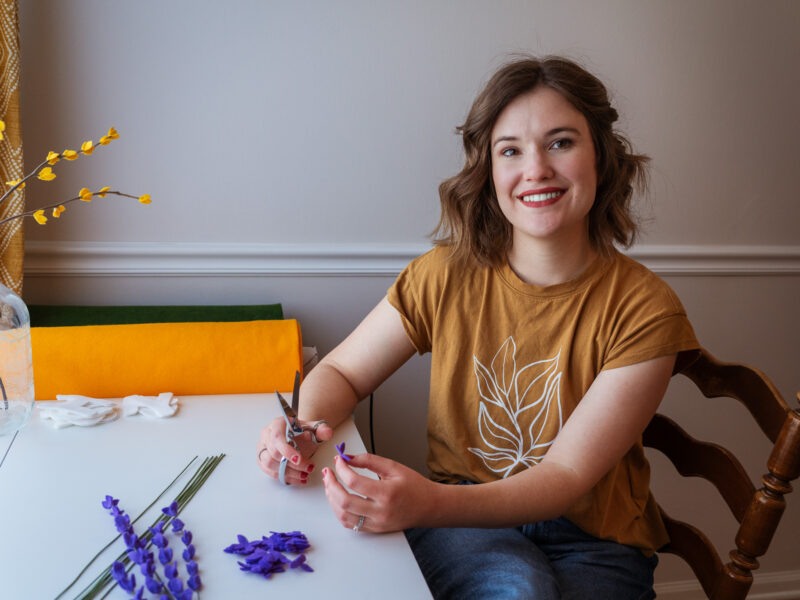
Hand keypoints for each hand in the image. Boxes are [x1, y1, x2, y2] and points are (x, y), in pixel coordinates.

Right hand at [257, 416, 332, 484]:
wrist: (297, 435)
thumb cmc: (302, 431)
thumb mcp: (313, 428)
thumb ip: (321, 430)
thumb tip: (328, 433)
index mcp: (277, 424)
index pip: (277, 438)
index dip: (287, 450)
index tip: (299, 459)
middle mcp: (266, 435)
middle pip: (274, 453)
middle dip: (292, 465)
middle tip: (308, 468)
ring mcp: (262, 447)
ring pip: (269, 464)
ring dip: (288, 473)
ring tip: (304, 475)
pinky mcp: (262, 459)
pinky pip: (269, 471)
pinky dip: (285, 477)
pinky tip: (298, 478)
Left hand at [322, 453, 437, 532]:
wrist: (429, 506)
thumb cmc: (414, 485)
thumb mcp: (394, 467)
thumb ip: (369, 461)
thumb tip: (347, 457)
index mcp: (387, 493)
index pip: (355, 482)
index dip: (342, 469)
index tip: (339, 460)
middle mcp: (380, 512)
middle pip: (344, 501)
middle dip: (331, 485)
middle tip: (328, 473)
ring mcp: (377, 524)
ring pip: (344, 516)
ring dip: (332, 499)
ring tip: (330, 485)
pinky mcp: (375, 530)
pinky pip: (350, 524)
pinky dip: (340, 511)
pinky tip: (338, 498)